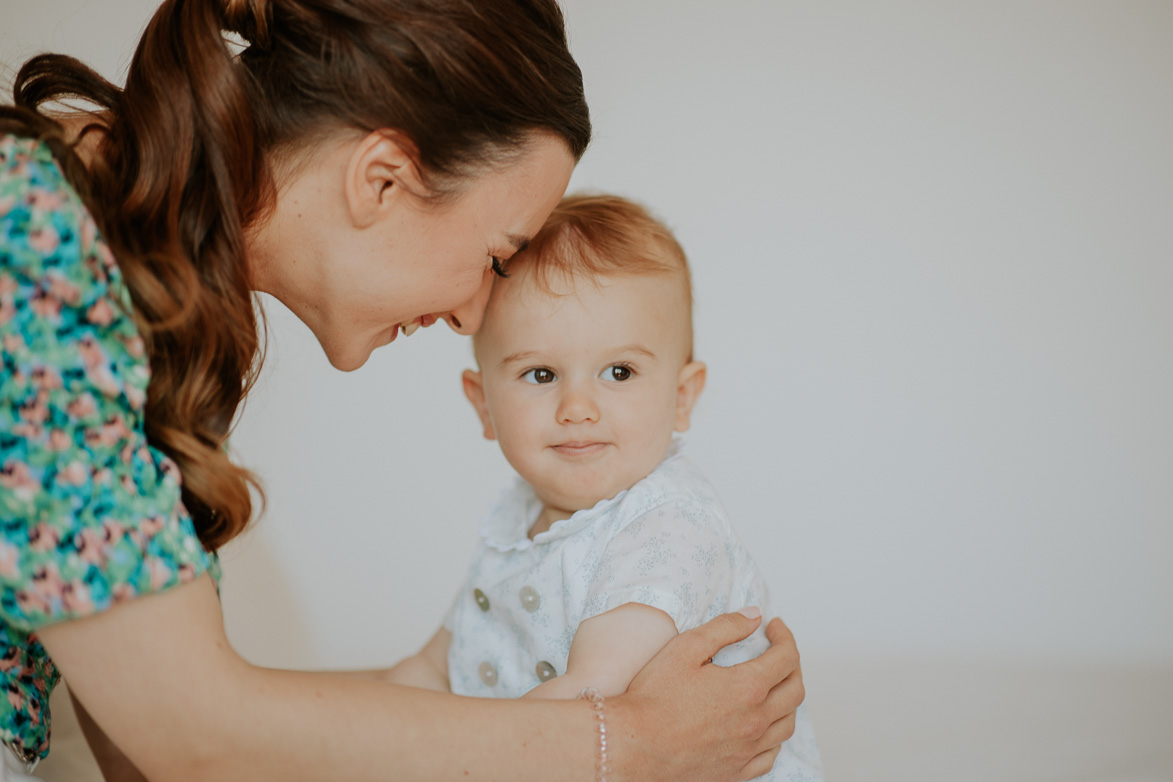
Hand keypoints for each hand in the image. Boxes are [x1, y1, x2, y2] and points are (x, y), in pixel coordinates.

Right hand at [612, 610, 803, 781]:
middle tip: (777, 651)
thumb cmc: (654, 697)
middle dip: (791, 664)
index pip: (786, 657)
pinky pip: (771, 754)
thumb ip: (725, 627)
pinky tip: (763, 726)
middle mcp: (755, 721)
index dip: (784, 637)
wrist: (634, 746)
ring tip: (773, 685)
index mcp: (747, 688)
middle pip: (795, 690)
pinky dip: (775, 735)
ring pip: (787, 724)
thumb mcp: (686, 647)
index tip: (774, 627)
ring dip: (787, 699)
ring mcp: (748, 750)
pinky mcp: (737, 772)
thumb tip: (754, 616)